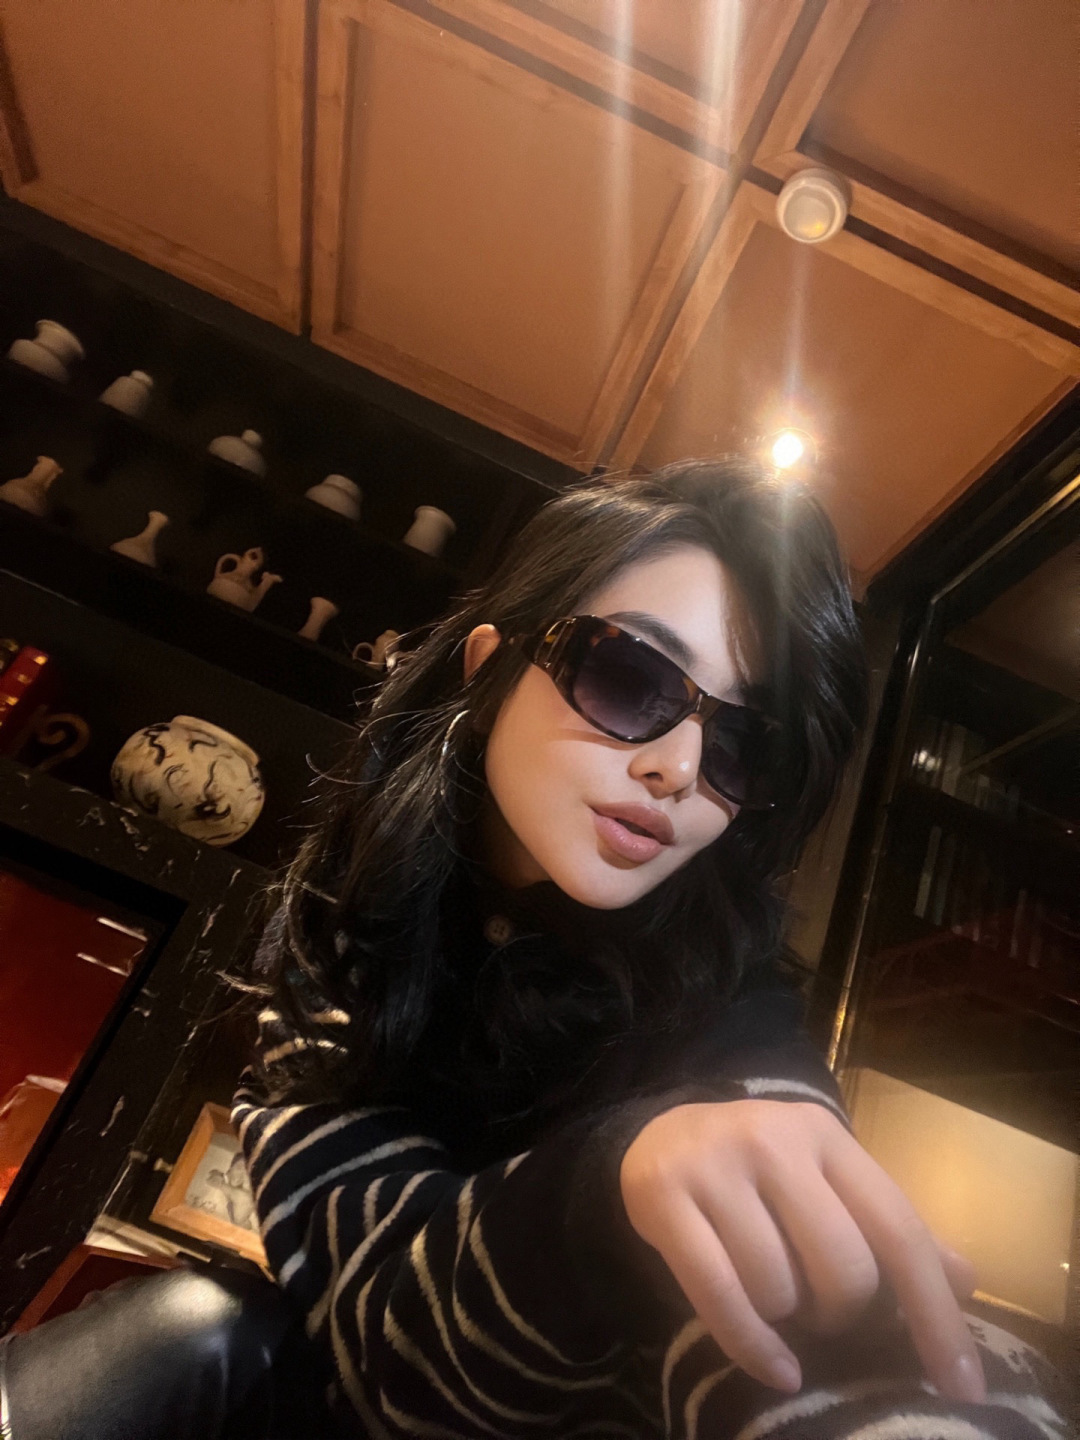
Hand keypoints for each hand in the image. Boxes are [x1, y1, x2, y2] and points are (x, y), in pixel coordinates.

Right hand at [619, 1099, 984, 1401]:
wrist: (660, 1135)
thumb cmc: (761, 1172)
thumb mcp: (827, 1182)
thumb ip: (888, 1228)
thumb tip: (966, 1281)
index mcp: (827, 1137)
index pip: (898, 1229)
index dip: (935, 1314)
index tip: (962, 1387)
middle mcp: (774, 1139)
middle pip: (843, 1267)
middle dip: (841, 1313)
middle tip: (820, 1309)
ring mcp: (715, 1165)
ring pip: (779, 1288)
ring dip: (787, 1319)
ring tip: (774, 1297)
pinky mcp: (663, 1196)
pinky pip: (721, 1298)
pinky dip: (755, 1347)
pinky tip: (777, 1368)